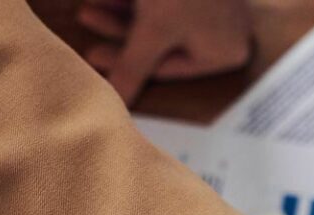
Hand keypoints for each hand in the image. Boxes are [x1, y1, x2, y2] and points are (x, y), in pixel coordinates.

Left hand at [77, 0, 254, 105]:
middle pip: (162, 40)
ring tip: (91, 0)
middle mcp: (228, 31)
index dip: (126, 61)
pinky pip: (167, 0)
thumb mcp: (151, 30)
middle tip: (86, 17)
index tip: (91, 55)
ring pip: (161, 16)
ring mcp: (217, 6)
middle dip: (120, 29)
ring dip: (123, 9)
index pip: (169, 67)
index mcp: (226, 52)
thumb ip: (131, 69)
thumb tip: (114, 105)